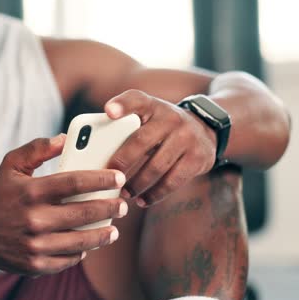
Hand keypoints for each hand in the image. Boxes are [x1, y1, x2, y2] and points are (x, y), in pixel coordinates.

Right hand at [0, 135, 126, 275]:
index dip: (102, 179)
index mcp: (30, 191)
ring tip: (114, 229)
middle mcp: (34, 219)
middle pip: (85, 213)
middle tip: (123, 205)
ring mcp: (36, 244)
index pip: (75, 182)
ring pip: (82, 241)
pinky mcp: (36, 265)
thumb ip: (37, 148)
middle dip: (110, 208)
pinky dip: (82, 252)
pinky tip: (88, 245)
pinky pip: (69, 259)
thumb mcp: (10, 165)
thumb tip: (65, 139)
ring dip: (103, 235)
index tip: (119, 177)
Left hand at [104, 89, 217, 206]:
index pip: (136, 99)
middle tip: (108, 176)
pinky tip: (143, 200)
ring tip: (124, 193)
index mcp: (152, 106)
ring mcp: (186, 138)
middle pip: (141, 141)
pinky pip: (172, 181)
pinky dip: (155, 194)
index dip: (122, 105)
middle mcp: (171, 118)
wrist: (205, 129)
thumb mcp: (148, 116)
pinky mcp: (198, 158)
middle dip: (122, 161)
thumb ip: (125, 125)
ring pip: (156, 166)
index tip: (109, 112)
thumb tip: (93, 153)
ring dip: (137, 183)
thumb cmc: (161, 126)